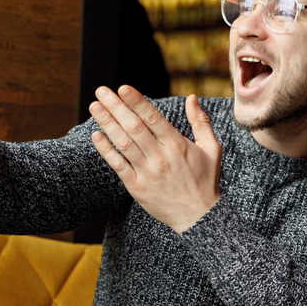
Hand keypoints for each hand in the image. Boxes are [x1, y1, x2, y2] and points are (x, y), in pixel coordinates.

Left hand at [89, 85, 222, 233]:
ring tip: (94, 107)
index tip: (123, 88)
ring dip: (107, 123)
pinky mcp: (137, 187)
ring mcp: (147, 172)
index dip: (137, 102)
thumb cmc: (206, 180)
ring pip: (123, 143)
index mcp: (177, 145)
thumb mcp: (212, 149)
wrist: (198, 217)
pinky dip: (106, 150)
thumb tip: (192, 97)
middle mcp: (160, 157)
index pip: (153, 118)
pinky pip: (118, 166)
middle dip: (116, 106)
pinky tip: (96, 135)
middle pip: (134, 127)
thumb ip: (201, 122)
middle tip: (101, 91)